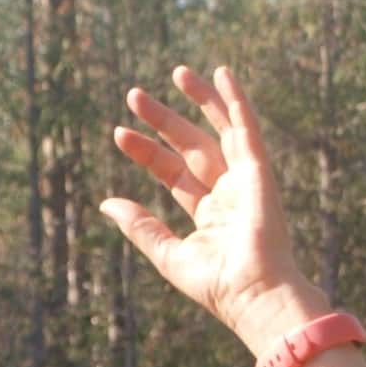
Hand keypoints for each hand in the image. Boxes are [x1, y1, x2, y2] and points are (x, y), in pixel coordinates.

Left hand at [101, 64, 324, 355]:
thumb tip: (106, 202)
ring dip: (200, 100)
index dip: (145, 151)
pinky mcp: (259, 172)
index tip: (119, 133)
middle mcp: (227, 192)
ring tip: (177, 72)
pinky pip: (246, 129)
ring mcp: (245, 180)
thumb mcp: (167, 253)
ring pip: (219, 129)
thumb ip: (140, 225)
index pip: (171, 171)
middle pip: (190, 145)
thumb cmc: (217, 285)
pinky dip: (236, 102)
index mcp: (208, 212)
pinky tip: (222, 76)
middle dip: (163, 120)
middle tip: (133, 95)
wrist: (253, 294)